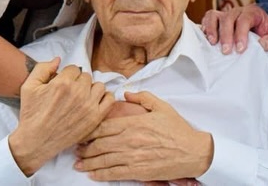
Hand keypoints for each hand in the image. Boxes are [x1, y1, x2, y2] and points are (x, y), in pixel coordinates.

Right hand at [8, 59, 114, 175]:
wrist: (35, 142)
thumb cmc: (31, 114)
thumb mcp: (28, 87)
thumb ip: (43, 68)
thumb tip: (59, 59)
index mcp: (62, 82)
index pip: (74, 68)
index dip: (67, 76)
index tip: (62, 85)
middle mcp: (78, 92)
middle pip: (86, 76)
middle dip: (78, 82)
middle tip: (70, 94)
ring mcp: (88, 105)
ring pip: (98, 86)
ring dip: (91, 90)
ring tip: (81, 98)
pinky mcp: (95, 118)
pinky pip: (110, 99)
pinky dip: (104, 99)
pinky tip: (93, 102)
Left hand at [74, 90, 212, 181]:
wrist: (192, 152)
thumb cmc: (178, 130)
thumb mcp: (162, 107)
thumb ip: (143, 97)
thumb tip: (126, 92)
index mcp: (134, 123)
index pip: (104, 126)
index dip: (89, 130)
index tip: (81, 131)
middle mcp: (130, 140)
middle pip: (99, 144)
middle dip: (84, 148)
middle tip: (75, 148)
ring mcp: (132, 157)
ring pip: (103, 160)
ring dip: (88, 163)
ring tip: (78, 163)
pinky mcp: (137, 171)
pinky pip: (114, 174)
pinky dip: (101, 175)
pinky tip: (92, 175)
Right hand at [200, 4, 267, 53]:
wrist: (265, 20)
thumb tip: (262, 45)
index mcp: (252, 12)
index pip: (244, 20)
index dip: (241, 34)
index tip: (240, 49)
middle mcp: (237, 11)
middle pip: (228, 18)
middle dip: (226, 35)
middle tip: (226, 52)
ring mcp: (226, 14)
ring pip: (215, 16)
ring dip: (211, 29)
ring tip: (212, 43)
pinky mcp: (219, 19)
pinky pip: (208, 18)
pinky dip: (205, 27)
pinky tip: (205, 39)